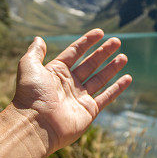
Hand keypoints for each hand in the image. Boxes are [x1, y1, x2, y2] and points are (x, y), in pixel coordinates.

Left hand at [11, 29, 131, 153]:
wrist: (36, 125)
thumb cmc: (30, 95)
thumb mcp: (28, 67)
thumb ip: (35, 53)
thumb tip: (38, 39)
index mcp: (56, 72)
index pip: (75, 52)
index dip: (87, 42)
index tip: (100, 32)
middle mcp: (69, 84)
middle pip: (90, 64)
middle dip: (103, 52)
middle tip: (116, 42)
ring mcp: (79, 97)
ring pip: (100, 79)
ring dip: (112, 67)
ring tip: (124, 57)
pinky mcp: (88, 111)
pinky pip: (106, 97)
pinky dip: (117, 88)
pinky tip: (128, 78)